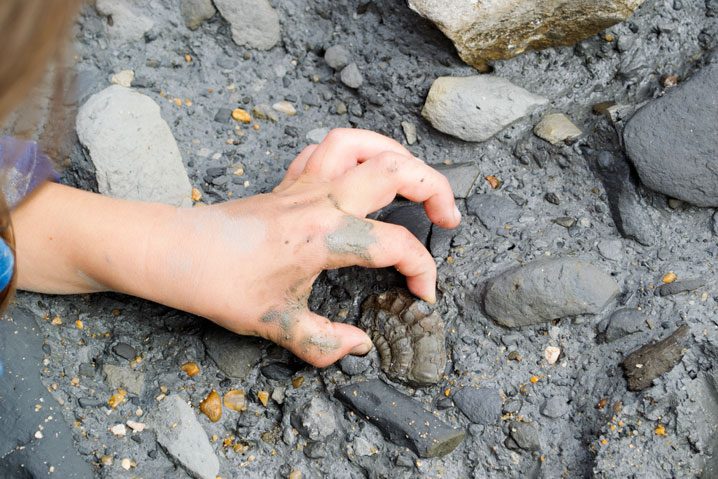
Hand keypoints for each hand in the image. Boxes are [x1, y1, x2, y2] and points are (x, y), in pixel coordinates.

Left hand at [159, 129, 459, 365]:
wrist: (173, 252)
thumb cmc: (219, 284)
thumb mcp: (277, 325)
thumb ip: (326, 343)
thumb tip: (360, 349)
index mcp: (328, 236)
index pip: (397, 245)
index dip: (422, 271)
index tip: (423, 295)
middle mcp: (323, 200)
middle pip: (397, 170)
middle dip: (437, 189)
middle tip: (449, 217)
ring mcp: (305, 184)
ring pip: (362, 143)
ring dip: (398, 153)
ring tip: (416, 176)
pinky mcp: (288, 181)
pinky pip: (327, 148)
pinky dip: (355, 150)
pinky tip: (361, 170)